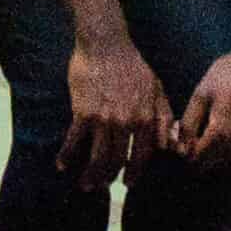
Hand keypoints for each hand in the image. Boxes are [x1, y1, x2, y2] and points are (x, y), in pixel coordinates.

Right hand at [61, 35, 174, 189]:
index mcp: (145, 118)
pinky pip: (73, 141)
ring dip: (89, 175)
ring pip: (96, 157)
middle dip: (108, 178)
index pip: (141, 155)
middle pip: (116, 161)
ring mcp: (103, 119)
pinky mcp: (82, 112)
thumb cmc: (133, 66)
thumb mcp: (157, 89)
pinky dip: (67, 156)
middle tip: (102, 186)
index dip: (135, 172)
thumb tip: (168, 145)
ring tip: (85, 184)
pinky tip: (61, 165)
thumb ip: (164, 117)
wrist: (106, 44)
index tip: (128, 182)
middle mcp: (126, 122)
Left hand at [178, 35, 230, 167]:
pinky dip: (227, 147)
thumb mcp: (201, 93)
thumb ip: (189, 123)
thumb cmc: (228, 73)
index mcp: (220, 132)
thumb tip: (180, 146)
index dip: (184, 154)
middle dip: (197, 155)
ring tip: (205, 131)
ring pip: (225, 160)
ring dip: (213, 153)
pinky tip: (223, 127)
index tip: (180, 141)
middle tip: (190, 136)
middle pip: (210, 164)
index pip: (197, 160)